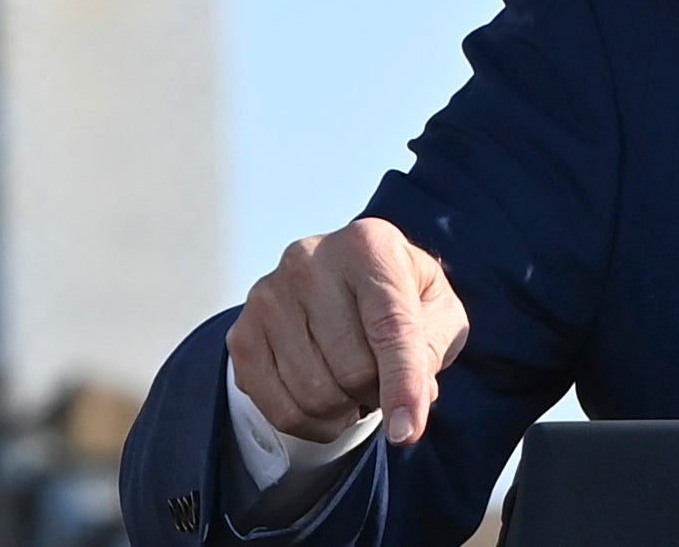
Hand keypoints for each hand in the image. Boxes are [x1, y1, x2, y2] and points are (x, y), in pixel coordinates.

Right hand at [227, 218, 469, 448]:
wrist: (343, 277)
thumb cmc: (398, 295)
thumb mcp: (436, 307)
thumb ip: (432, 349)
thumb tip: (410, 407)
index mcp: (368, 246)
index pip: (391, 328)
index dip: (403, 384)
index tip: (408, 433)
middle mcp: (310, 262)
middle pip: (352, 369)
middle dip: (378, 392)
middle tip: (383, 380)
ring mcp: (269, 298)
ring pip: (314, 395)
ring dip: (346, 409)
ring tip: (356, 386)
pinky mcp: (241, 334)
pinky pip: (278, 410)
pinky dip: (312, 424)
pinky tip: (329, 401)